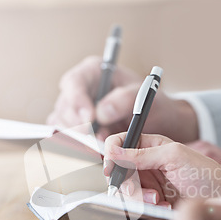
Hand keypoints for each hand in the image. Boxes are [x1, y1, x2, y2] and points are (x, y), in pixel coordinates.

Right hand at [48, 56, 198, 141]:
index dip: (78, 100)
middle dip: (79, 124)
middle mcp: (80, 88)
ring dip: (80, 137)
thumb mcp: (144, 97)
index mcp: (94, 71)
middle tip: (97, 138)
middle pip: (65, 105)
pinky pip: (67, 136)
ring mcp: (75, 108)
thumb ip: (124, 100)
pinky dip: (79, 145)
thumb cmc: (151, 104)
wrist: (157, 123)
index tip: (90, 118)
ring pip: (62, 123)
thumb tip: (102, 112)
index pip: (74, 82)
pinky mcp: (76, 127)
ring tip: (103, 142)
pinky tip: (96, 148)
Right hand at [104, 134, 220, 205]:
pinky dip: (145, 211)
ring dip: (138, 199)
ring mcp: (146, 185)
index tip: (111, 167)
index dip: (110, 153)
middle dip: (127, 184)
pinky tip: (163, 207)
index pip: (118, 143)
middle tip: (143, 189)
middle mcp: (144, 165)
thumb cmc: (205, 174)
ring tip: (159, 200)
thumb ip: (143, 153)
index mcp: (148, 145)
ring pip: (124, 193)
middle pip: (116, 172)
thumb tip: (114, 151)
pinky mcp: (150, 204)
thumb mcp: (175, 156)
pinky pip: (134, 209)